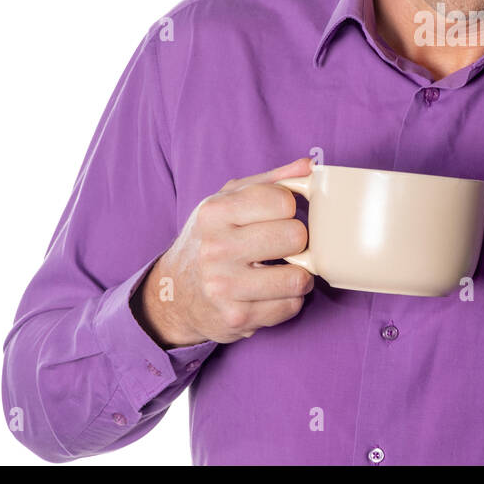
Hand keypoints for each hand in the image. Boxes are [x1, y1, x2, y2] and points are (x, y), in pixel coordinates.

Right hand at [132, 157, 316, 346]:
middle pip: (296, 236)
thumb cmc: (210, 239)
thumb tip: (309, 166)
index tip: (277, 217)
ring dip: (299, 275)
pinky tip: (271, 292)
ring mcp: (224, 286)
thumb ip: (271, 181)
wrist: (174, 293)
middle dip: (296, 241)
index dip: (288, 208)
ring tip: (282, 270)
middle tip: (281, 246)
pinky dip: (289, 299)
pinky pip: (291, 306)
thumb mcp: (228, 201)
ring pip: (299, 278)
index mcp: (215, 212)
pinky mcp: (237, 318)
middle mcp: (216, 249)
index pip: (283, 200)